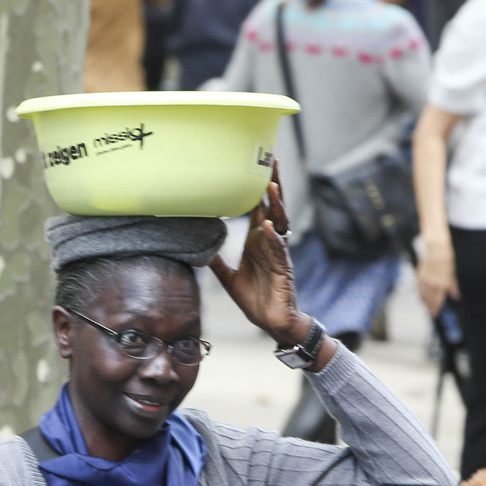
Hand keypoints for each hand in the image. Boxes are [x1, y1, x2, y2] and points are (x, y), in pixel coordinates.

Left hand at [209, 164, 305, 344]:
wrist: (273, 323)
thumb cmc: (257, 299)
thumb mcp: (230, 280)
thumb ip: (218, 264)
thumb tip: (202, 251)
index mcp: (257, 242)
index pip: (257, 209)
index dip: (257, 189)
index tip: (257, 167)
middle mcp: (269, 243)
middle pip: (272, 208)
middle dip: (273, 185)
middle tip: (272, 161)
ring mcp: (278, 254)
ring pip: (278, 223)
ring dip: (275, 205)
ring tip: (271, 186)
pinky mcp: (283, 269)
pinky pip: (278, 249)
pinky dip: (272, 237)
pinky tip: (266, 225)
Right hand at [416, 236, 457, 315]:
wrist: (436, 248)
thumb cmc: (446, 259)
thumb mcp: (452, 272)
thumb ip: (453, 285)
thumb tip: (456, 297)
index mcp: (444, 282)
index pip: (439, 298)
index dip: (436, 307)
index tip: (434, 314)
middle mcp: (434, 282)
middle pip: (431, 298)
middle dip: (430, 307)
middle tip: (431, 314)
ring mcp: (427, 279)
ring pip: (424, 294)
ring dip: (425, 302)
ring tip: (426, 308)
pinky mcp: (421, 275)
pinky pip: (419, 288)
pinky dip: (420, 294)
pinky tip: (421, 299)